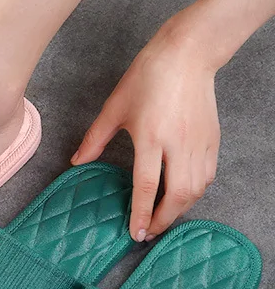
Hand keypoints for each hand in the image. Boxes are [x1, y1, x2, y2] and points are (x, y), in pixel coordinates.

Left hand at [71, 22, 219, 241]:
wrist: (187, 55)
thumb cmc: (147, 78)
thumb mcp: (114, 107)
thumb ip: (95, 139)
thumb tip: (77, 161)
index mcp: (150, 136)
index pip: (147, 185)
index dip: (141, 212)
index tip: (136, 233)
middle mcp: (178, 144)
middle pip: (177, 195)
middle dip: (163, 219)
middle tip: (149, 232)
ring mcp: (199, 143)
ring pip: (196, 189)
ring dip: (180, 208)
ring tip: (162, 216)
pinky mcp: (212, 140)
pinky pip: (207, 176)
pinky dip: (195, 191)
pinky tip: (181, 194)